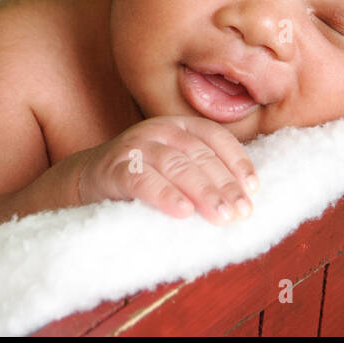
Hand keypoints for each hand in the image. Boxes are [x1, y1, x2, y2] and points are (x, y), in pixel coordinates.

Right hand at [77, 116, 259, 223]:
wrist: (88, 179)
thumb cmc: (144, 178)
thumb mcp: (176, 167)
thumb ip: (204, 172)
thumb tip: (245, 197)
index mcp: (180, 126)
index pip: (216, 137)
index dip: (238, 162)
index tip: (254, 190)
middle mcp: (159, 130)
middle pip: (199, 154)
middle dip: (225, 184)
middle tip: (242, 212)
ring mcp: (136, 146)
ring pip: (175, 166)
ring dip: (203, 192)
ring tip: (221, 216)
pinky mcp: (114, 168)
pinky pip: (142, 181)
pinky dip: (164, 195)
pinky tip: (182, 211)